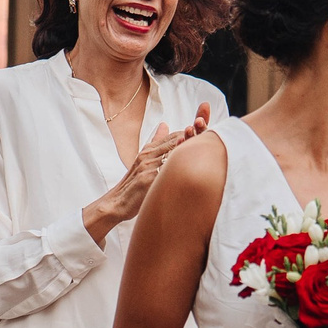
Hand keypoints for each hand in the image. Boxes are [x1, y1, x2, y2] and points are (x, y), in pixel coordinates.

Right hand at [88, 102, 208, 238]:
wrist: (116, 202)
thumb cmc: (133, 183)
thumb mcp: (142, 158)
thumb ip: (156, 142)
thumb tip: (164, 125)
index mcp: (148, 149)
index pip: (173, 136)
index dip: (190, 134)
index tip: (205, 133)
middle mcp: (148, 155)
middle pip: (176, 142)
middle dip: (194, 140)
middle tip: (211, 139)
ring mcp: (148, 167)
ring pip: (173, 155)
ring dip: (191, 153)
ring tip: (208, 153)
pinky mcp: (147, 180)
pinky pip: (167, 174)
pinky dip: (181, 171)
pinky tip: (195, 173)